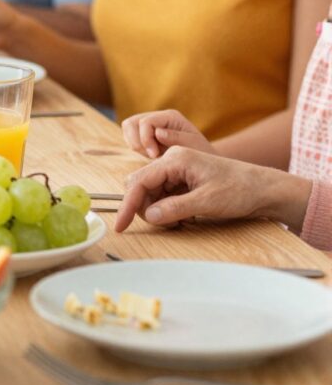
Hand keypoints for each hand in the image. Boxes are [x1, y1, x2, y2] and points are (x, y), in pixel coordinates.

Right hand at [115, 145, 307, 232]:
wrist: (264, 188)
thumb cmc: (240, 190)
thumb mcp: (207, 202)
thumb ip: (175, 208)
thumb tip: (149, 216)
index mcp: (175, 159)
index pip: (140, 181)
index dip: (128, 204)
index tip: (120, 225)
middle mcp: (172, 160)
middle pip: (141, 185)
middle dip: (145, 207)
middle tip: (167, 224)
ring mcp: (176, 169)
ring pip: (151, 192)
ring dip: (158, 210)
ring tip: (182, 220)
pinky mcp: (182, 179)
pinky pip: (162, 195)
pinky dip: (167, 209)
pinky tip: (184, 216)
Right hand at [121, 109, 214, 159]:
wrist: (203, 160)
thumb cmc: (200, 154)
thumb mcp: (193, 147)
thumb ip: (176, 138)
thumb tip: (158, 132)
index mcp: (170, 117)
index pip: (146, 122)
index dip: (145, 139)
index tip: (154, 156)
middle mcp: (158, 117)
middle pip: (131, 122)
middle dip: (137, 141)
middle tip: (151, 155)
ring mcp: (150, 123)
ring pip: (128, 127)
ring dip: (135, 144)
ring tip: (152, 155)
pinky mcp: (145, 132)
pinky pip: (129, 136)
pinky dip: (135, 146)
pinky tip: (150, 154)